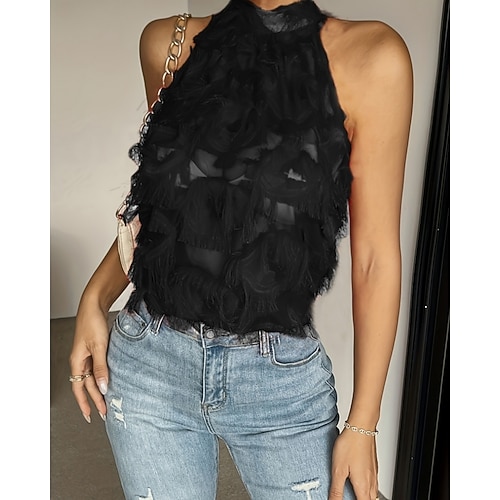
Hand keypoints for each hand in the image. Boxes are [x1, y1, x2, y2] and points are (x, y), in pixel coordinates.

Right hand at [68, 302, 110, 422]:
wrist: (94, 304)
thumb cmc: (93, 322)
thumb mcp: (99, 347)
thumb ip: (101, 368)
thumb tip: (101, 387)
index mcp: (77, 361)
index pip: (79, 388)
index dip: (85, 403)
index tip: (91, 415)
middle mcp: (80, 360)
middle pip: (87, 385)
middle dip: (95, 399)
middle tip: (105, 412)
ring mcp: (87, 355)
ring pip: (92, 377)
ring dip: (99, 389)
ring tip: (108, 400)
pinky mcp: (95, 349)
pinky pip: (97, 368)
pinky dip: (102, 376)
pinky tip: (109, 380)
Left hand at [329, 428, 378, 499]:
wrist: (361, 427)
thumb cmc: (350, 445)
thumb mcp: (338, 470)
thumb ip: (336, 490)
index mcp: (362, 487)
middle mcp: (371, 482)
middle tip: (350, 497)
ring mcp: (374, 474)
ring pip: (374, 493)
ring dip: (366, 496)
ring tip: (355, 494)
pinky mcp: (374, 466)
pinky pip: (374, 483)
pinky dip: (368, 488)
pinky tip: (360, 482)